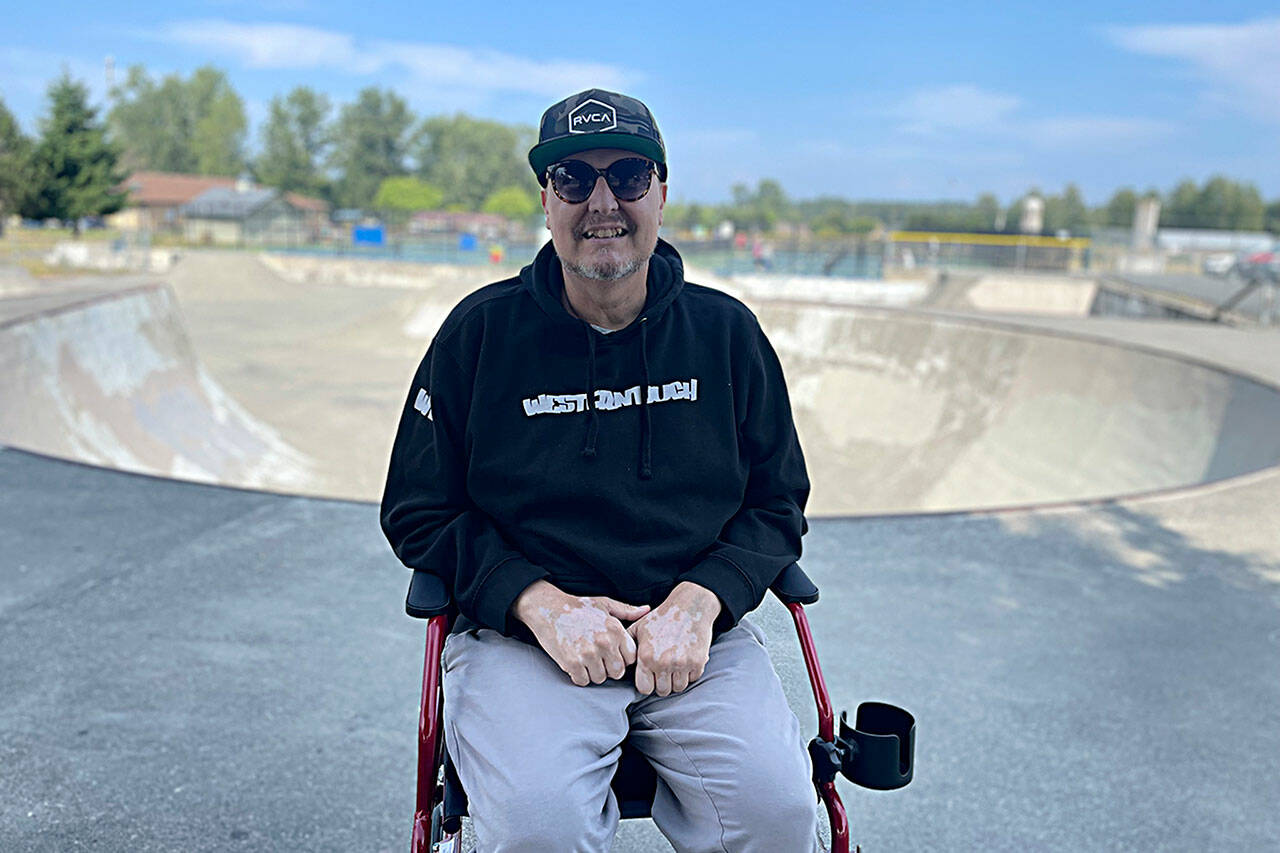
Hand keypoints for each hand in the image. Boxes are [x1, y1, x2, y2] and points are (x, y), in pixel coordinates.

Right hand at [512, 580, 650, 686]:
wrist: (548, 608)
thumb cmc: (578, 607)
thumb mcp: (605, 604)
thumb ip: (627, 610)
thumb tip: (647, 610)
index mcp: (615, 630)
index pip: (630, 658)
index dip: (621, 658)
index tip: (611, 653)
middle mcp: (604, 643)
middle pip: (617, 672)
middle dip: (608, 668)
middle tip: (597, 658)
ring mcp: (588, 654)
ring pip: (600, 678)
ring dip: (592, 672)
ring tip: (585, 659)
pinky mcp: (572, 662)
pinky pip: (582, 681)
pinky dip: (578, 675)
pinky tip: (575, 663)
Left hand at [628, 582, 721, 696]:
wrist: (690, 606)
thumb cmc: (662, 618)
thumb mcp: (639, 628)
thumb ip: (627, 647)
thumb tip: (619, 662)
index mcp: (646, 656)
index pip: (644, 689)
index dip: (647, 684)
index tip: (651, 677)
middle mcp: (663, 662)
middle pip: (662, 691)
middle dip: (663, 683)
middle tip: (664, 671)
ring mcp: (682, 663)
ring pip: (678, 687)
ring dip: (677, 679)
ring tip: (675, 665)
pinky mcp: (697, 662)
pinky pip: (693, 679)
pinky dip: (690, 673)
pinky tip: (686, 660)